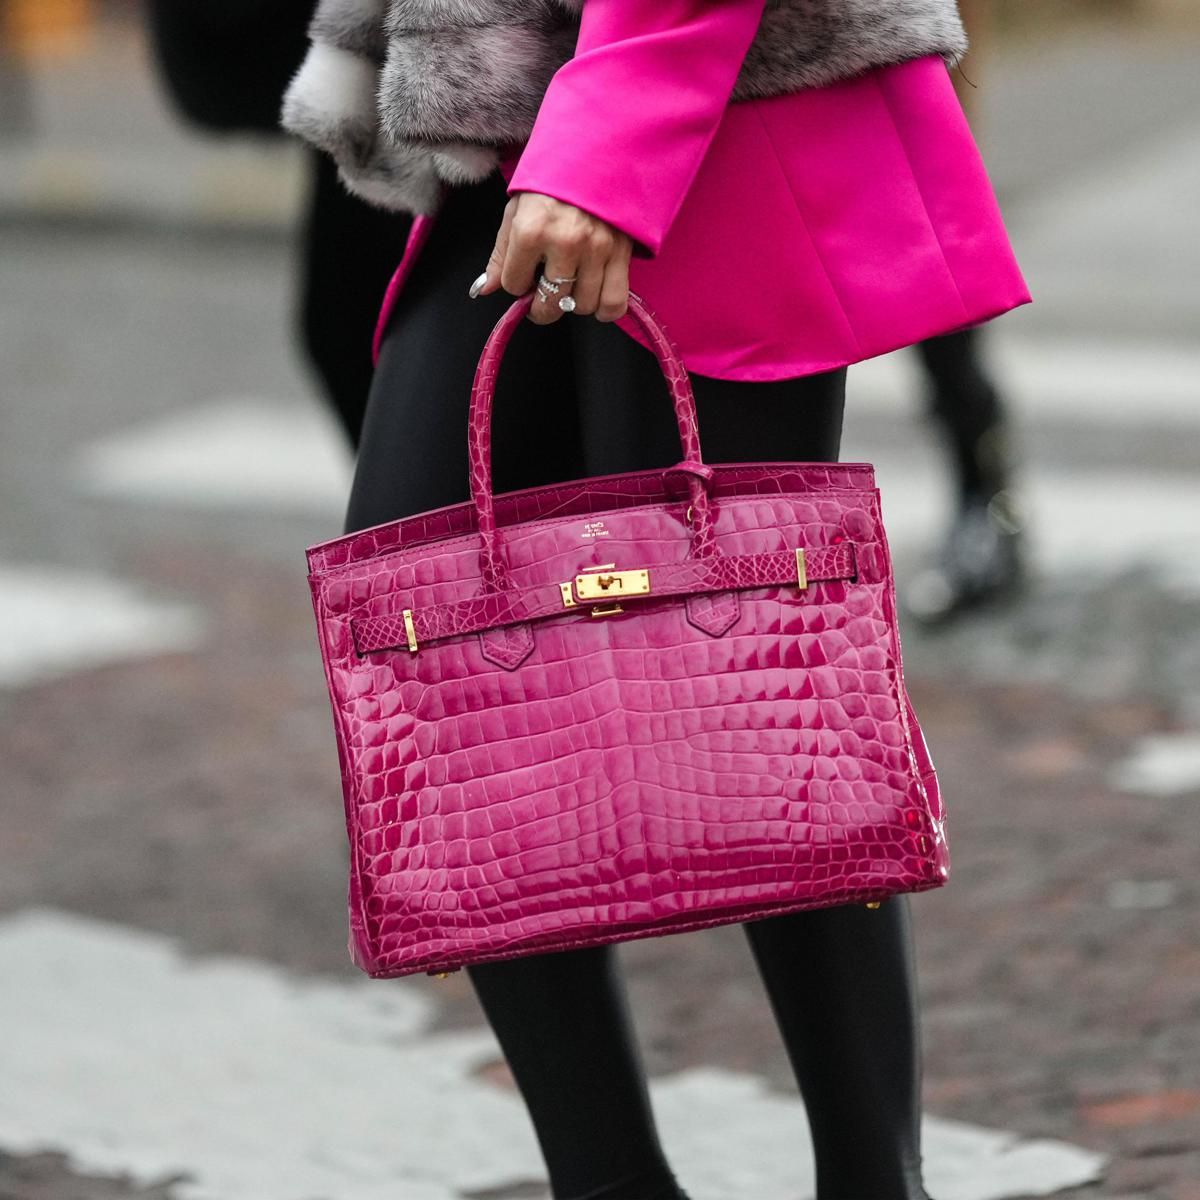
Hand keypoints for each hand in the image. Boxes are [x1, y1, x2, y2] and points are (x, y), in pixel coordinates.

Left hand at [471, 192, 632, 324]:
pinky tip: (595, 298)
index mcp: (531, 230)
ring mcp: (596, 250)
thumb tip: (485, 289)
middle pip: (549, 304)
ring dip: (573, 304)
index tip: (524, 272)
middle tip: (544, 292)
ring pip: (581, 307)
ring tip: (571, 288)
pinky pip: (614, 303)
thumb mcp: (518, 209)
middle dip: (541, 305)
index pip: (514, 284)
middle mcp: (564, 243)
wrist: (597, 150)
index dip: (516, 281)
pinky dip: (604, 310)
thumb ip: (501, 253)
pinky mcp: (622, 253)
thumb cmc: (554, 179)